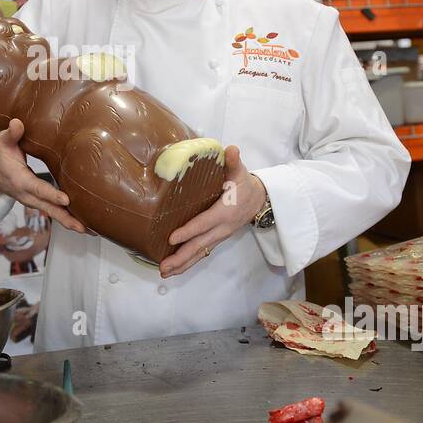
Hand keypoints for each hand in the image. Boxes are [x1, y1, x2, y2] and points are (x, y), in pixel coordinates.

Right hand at [0, 118, 88, 234]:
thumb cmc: (2, 154)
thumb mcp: (2, 142)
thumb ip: (11, 133)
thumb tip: (17, 123)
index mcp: (20, 180)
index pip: (37, 188)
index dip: (51, 194)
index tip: (66, 200)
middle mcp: (27, 195)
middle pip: (48, 208)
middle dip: (66, 218)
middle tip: (83, 227)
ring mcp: (34, 201)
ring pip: (53, 213)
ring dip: (71, 222)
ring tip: (90, 230)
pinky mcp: (40, 201)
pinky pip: (55, 212)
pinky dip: (69, 219)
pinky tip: (85, 224)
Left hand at [159, 145, 266, 277]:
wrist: (260, 200)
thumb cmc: (245, 184)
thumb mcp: (241, 172)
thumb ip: (234, 162)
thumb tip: (231, 150)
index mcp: (224, 212)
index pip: (204, 223)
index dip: (189, 231)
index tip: (172, 238)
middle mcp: (221, 229)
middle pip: (199, 245)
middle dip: (181, 257)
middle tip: (163, 266)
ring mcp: (219, 236)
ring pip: (200, 253)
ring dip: (182, 264)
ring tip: (164, 272)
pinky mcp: (216, 239)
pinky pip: (202, 253)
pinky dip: (188, 262)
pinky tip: (174, 269)